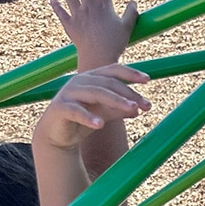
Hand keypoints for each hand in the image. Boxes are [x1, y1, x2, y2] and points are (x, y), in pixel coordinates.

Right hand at [35, 64, 149, 150]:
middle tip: (145, 105)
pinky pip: (76, 111)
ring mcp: (69, 93)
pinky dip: (89, 117)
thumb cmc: (83, 120)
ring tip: (132, 109)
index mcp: (92, 78)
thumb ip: (120, 109)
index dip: (130, 73)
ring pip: (96, 93)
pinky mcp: (60, 108)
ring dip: (116, 101)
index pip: (113, 70)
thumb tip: (139, 109)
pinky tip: (100, 125)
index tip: (147, 79)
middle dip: (129, 94)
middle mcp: (80, 81)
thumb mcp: (105, 114)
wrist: (57, 134)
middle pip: (108, 83)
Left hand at [50, 0, 138, 70]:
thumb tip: (133, 2)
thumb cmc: (116, 43)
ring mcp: (77, 15)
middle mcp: (89, 7)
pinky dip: (55, 6)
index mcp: (104, 5)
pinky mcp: (69, 26)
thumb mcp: (128, 27)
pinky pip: (60, 13)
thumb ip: (131, 13)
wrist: (98, 58)